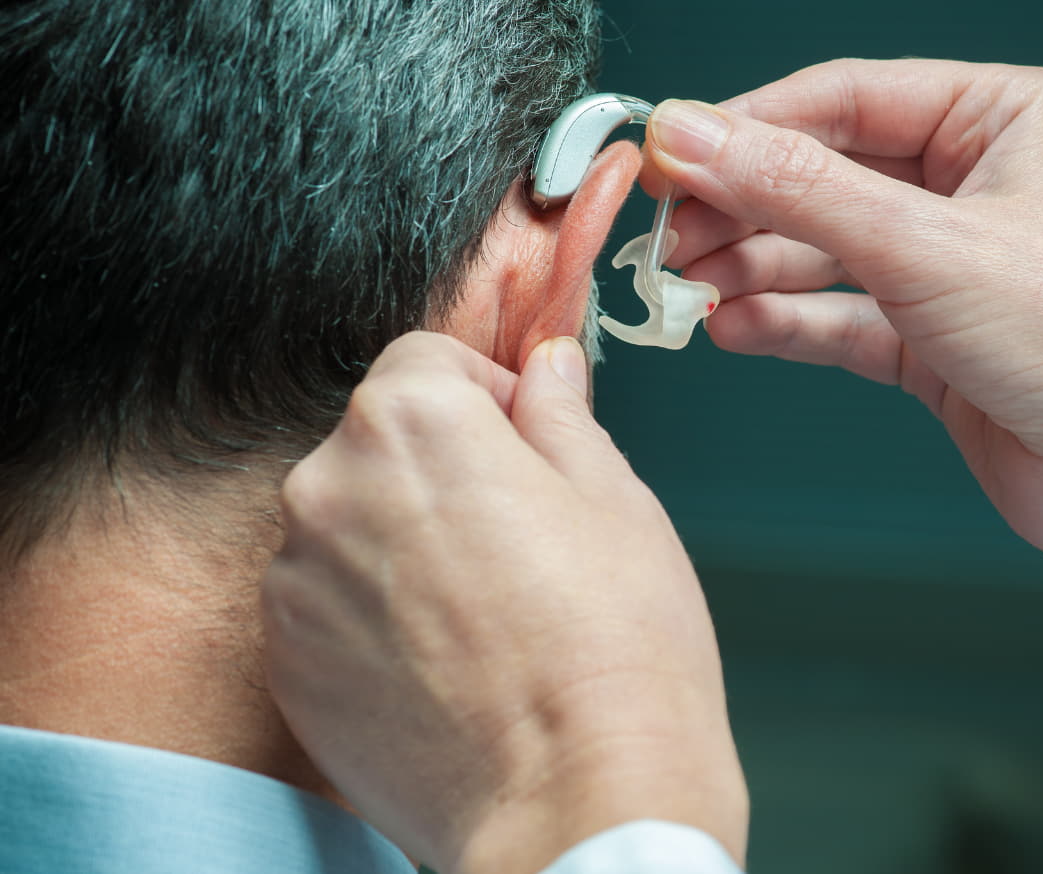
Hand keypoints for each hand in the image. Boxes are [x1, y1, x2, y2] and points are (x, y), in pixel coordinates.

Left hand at [261, 332, 746, 873]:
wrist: (574, 800)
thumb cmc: (614, 650)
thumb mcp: (615, 499)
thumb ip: (560, 414)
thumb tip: (547, 368)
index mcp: (410, 423)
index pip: (427, 361)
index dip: (489, 397)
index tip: (525, 446)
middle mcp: (327, 488)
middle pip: (380, 444)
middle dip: (441, 469)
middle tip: (517, 538)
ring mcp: (296, 583)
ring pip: (351, 526)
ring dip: (402, 543)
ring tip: (485, 612)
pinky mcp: (286, 666)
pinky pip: (327, 607)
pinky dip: (373, 617)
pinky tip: (446, 660)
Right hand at [644, 59, 1042, 642]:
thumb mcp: (922, 245)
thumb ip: (795, 188)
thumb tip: (692, 135)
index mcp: (995, 119)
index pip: (840, 100)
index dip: (744, 128)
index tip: (667, 155)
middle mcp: (968, 184)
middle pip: (819, 176)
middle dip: (737, 207)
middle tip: (663, 234)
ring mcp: (944, 263)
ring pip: (818, 249)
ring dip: (747, 268)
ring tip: (681, 288)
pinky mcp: (927, 337)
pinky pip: (834, 315)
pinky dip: (780, 321)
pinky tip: (729, 326)